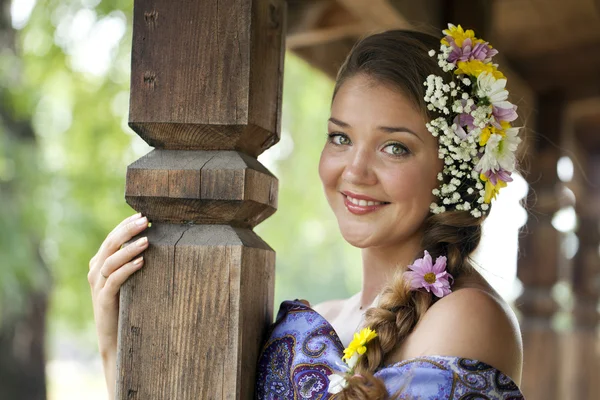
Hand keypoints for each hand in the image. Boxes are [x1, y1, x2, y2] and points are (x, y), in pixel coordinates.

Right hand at [88, 212, 148, 356]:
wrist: (116, 339)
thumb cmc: (128, 305)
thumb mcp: (131, 279)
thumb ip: (135, 261)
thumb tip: (157, 241)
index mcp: (100, 263)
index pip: (112, 237)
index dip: (126, 225)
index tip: (144, 214)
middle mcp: (95, 271)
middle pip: (109, 244)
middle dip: (128, 230)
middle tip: (146, 220)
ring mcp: (97, 285)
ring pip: (110, 260)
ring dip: (129, 248)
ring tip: (147, 240)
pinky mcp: (103, 300)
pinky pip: (114, 280)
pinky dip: (126, 269)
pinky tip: (141, 261)